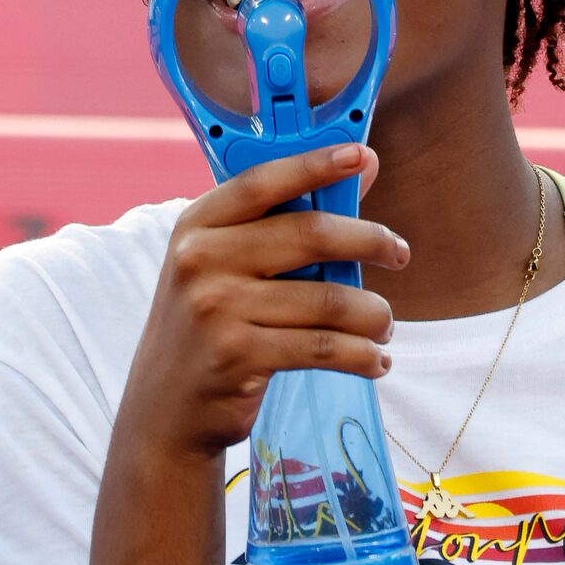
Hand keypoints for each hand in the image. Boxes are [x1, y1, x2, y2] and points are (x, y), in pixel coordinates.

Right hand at [117, 143, 405, 464]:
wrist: (164, 409)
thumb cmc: (211, 321)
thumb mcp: (227, 263)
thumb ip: (289, 217)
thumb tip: (365, 164)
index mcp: (198, 223)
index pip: (264, 181)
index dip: (315, 164)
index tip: (361, 155)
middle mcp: (201, 258)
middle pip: (309, 234)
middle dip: (369, 240)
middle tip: (400, 253)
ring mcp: (216, 307)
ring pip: (327, 299)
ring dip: (372, 313)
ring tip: (384, 323)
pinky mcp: (237, 355)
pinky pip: (322, 347)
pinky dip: (361, 354)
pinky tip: (376, 359)